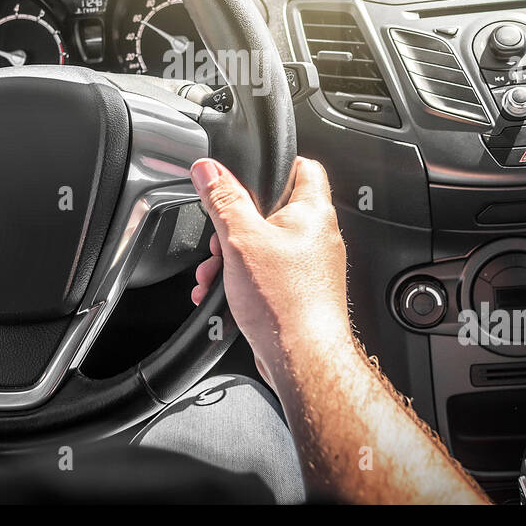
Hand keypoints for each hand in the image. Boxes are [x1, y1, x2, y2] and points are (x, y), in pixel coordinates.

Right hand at [189, 157, 350, 382]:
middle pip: (270, 211)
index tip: (245, 173)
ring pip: (262, 246)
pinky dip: (241, 279)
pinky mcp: (300, 291)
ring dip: (230, 258)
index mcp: (312, 212)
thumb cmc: (286, 302)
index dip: (273, 166)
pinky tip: (220, 293)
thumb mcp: (241, 239)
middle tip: (219, 238)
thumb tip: (208, 170)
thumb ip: (223, 200)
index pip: (304, 167)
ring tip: (213, 273)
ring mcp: (309, 266)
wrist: (302, 359)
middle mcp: (316, 236)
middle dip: (234, 226)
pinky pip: (265, 274)